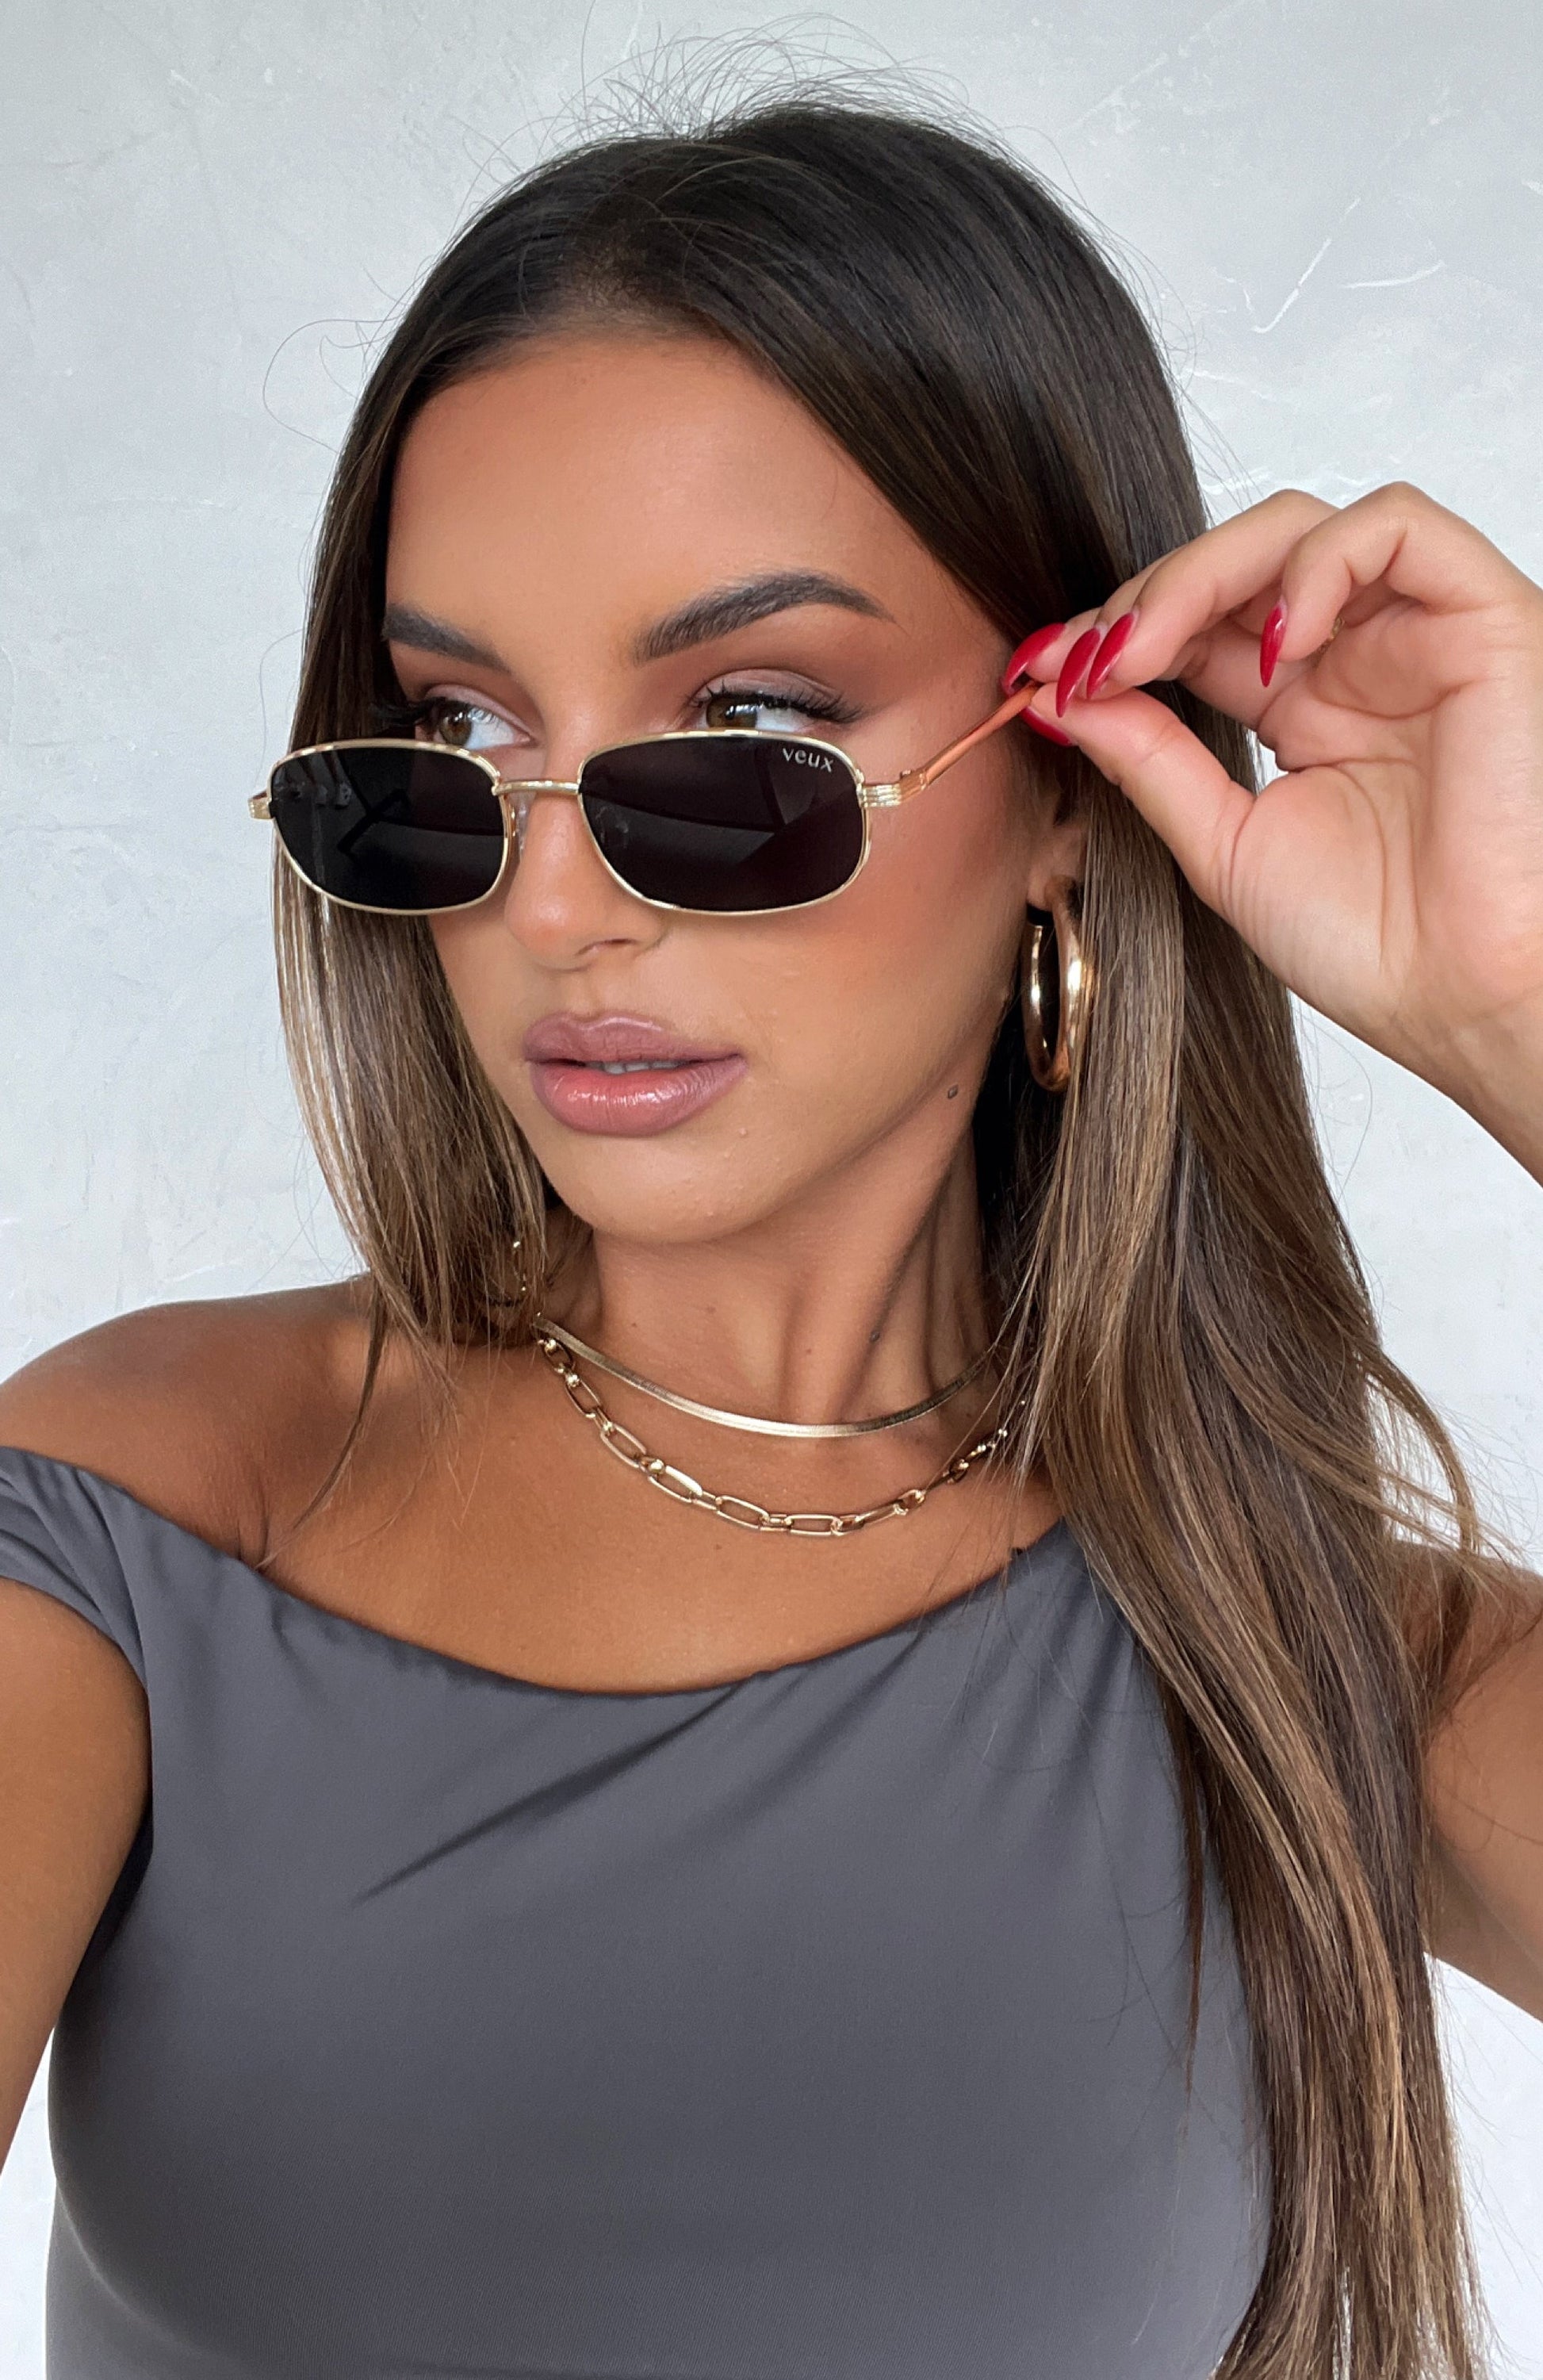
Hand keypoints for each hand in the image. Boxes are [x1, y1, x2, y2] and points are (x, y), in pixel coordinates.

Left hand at [1015, 483, 1542, 1165]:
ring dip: (1203, 573)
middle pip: (1234, 566)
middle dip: (1141, 600)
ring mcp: (1415, 634)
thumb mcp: (1223, 844)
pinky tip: (1270, 643)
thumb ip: (1148, 761)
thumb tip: (1057, 695)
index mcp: (1299, 708)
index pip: (1194, 626)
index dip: (1113, 633)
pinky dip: (1317, 563)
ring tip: (1147, 649)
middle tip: (1081, 658)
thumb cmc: (1376, 944)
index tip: (1036, 672)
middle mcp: (1355, 659)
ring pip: (1301, 529)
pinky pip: (1398, 529)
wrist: (1464, 1000)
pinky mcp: (1482, 618)